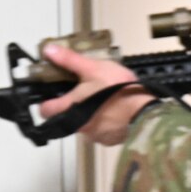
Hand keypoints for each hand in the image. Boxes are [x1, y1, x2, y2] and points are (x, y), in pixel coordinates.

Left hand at [38, 43, 153, 145]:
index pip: (44, 111)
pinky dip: (107, 124)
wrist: (146, 113)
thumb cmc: (118, 89)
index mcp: (70, 108)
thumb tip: (48, 50)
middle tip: (88, 92)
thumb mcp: (94, 68)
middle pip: (68, 116)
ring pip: (87, 125)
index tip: (54, 94)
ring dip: (92, 115)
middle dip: (75, 105)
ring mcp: (95, 136)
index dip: (46, 102)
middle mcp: (78, 126)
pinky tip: (117, 114)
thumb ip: (70, 60)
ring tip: (106, 102)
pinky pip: (103, 133)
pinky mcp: (111, 141)